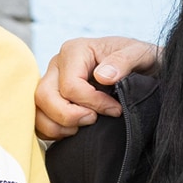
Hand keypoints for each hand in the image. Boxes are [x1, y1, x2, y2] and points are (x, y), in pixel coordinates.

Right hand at [34, 36, 160, 138]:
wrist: (143, 69)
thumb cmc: (140, 60)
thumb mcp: (141, 54)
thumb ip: (124, 61)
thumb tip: (102, 76)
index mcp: (75, 50)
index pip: (70, 86)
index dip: (93, 103)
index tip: (115, 109)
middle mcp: (57, 64)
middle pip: (45, 97)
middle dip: (69, 116)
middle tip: (94, 120)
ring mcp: (51, 82)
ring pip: (38, 110)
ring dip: (59, 126)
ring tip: (85, 126)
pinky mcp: (52, 99)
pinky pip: (39, 120)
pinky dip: (53, 131)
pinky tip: (76, 131)